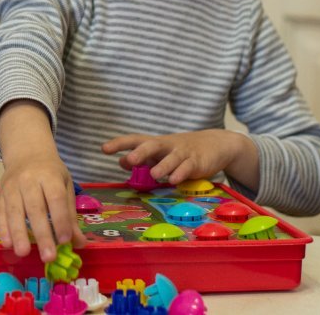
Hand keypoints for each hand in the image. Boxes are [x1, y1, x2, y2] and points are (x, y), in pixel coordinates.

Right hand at [0, 100, 86, 261]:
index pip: (55, 198)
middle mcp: (29, 180)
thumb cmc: (50, 172)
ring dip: (18, 233)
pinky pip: (0, 212)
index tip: (65, 240)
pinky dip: (3, 228)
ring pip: (14, 211)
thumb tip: (80, 243)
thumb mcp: (66, 186)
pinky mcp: (0, 194)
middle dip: (42, 234)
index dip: (60, 219)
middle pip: (35, 208)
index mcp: (50, 176)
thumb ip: (70, 215)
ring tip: (23, 253)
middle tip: (48, 256)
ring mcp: (12, 186)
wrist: (26, 153)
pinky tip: (7, 244)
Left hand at [102, 129, 259, 190]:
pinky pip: (188, 168)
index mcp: (155, 144)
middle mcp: (167, 146)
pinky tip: (174, 181)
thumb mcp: (161, 154)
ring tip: (154, 174)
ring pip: (171, 158)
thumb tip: (121, 162)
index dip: (119, 144)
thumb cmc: (180, 151)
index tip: (104, 149)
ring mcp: (183, 153)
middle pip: (152, 145)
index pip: (134, 140)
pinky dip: (181, 174)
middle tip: (129, 160)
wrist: (215, 144)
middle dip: (140, 152)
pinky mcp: (197, 162)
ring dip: (162, 166)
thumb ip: (143, 159)